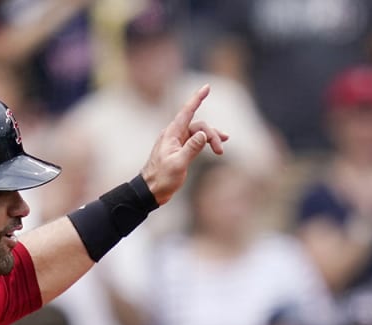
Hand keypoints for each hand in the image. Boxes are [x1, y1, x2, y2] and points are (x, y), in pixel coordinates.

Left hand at [139, 84, 228, 204]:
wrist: (151, 191)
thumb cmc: (161, 178)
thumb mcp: (178, 164)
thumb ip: (191, 148)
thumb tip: (203, 134)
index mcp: (171, 134)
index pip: (186, 112)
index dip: (197, 99)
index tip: (207, 87)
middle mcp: (174, 135)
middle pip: (198, 126)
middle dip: (211, 135)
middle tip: (220, 151)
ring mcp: (178, 142)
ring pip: (199, 133)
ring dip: (211, 139)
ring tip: (221, 150)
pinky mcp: (180, 150)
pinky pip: (196, 141)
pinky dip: (206, 142)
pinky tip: (216, 146)